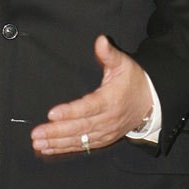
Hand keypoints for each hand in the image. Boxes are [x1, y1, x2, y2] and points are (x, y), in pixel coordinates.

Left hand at [31, 35, 152, 154]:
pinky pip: (83, 147)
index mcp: (110, 100)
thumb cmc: (134, 81)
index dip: (70, 112)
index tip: (52, 113)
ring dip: (57, 143)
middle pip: (79, 127)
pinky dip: (66, 148)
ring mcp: (105, 132)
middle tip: (37, 134)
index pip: (88, 107)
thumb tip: (101, 40)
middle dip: (56, 131)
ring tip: (39, 143)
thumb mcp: (123, 63)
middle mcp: (107, 119)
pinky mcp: (103, 139)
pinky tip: (50, 149)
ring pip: (79, 140)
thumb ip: (109, 54)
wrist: (151, 102)